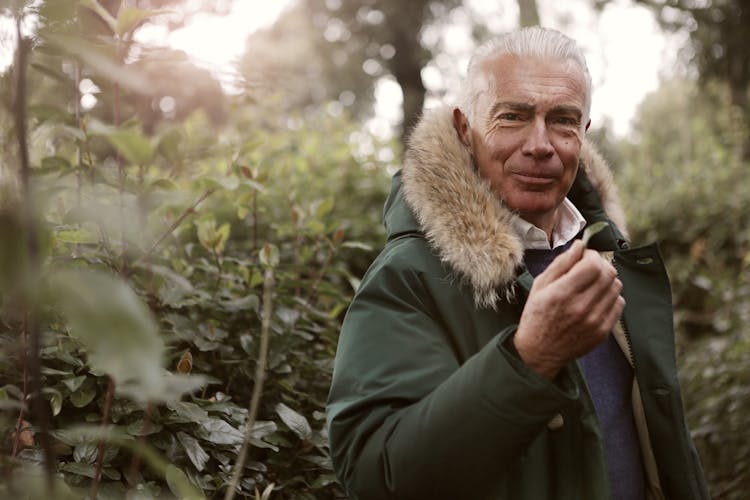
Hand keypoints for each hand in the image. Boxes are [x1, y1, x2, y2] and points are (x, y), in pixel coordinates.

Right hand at [513, 240, 624, 379]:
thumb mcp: (540, 285)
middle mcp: (581, 307)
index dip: (592, 255)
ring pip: (616, 287)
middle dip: (601, 265)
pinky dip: (611, 296)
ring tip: (592, 284)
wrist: (540, 351)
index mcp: (562, 293)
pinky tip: (597, 298)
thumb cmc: (537, 315)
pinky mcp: (603, 331)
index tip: (584, 257)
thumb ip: (561, 264)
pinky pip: (619, 304)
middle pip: (608, 273)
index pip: (593, 264)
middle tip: (589, 268)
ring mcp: (594, 321)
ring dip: (606, 280)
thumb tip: (580, 246)